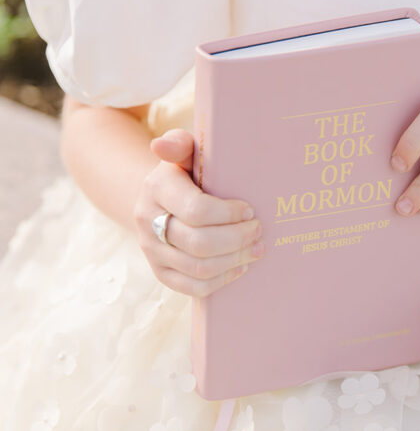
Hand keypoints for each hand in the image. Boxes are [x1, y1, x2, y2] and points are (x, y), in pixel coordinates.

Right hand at [134, 128, 264, 296]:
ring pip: (198, 268)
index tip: (250, 210)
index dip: (229, 215)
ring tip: (256, 249)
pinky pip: (192, 287)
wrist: (159, 199)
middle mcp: (149, 222)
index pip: (196, 211)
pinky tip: (239, 267)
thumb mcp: (184, 151)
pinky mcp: (161, 272)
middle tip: (259, 230)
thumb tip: (161, 144)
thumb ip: (179, 143)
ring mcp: (152, 250)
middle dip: (237, 239)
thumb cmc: (184, 171)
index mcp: (157, 188)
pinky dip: (221, 280)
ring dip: (234, 260)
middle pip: (199, 244)